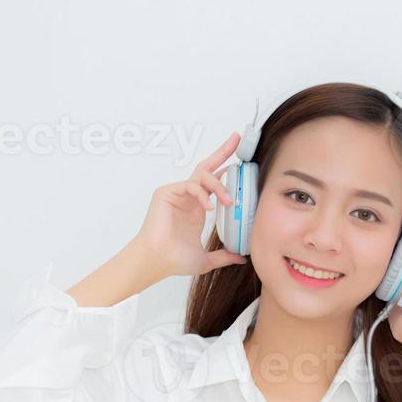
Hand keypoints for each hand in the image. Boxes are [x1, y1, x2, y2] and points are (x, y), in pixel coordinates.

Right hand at [131, 132, 246, 277]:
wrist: (158, 262)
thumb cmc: (175, 260)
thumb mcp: (207, 259)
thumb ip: (224, 256)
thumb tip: (242, 258)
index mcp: (198, 207)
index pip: (214, 183)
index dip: (227, 172)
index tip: (243, 164)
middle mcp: (188, 196)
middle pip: (207, 167)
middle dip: (223, 151)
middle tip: (237, 139)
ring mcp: (177, 193)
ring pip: (202, 176)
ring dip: (218, 184)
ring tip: (228, 200)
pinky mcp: (166, 192)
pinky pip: (190, 185)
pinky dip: (203, 194)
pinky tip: (210, 207)